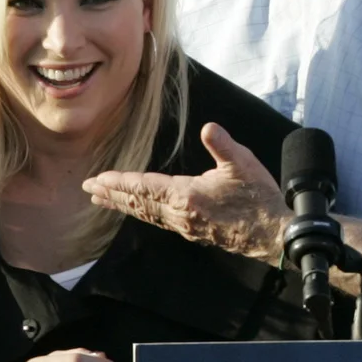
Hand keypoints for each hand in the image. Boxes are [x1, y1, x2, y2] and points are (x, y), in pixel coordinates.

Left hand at [82, 123, 289, 262]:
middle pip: (138, 203)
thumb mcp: (244, 165)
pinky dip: (141, 213)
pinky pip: (158, 221)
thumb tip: (208, 127)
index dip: (121, 181)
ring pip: (146, 214)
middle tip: (89, 189)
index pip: (145, 187)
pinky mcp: (193, 231)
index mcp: (187, 196)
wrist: (272, 234)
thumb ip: (223, 145)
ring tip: (103, 199)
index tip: (99, 179)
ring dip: (123, 205)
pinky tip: (137, 210)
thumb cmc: (258, 198)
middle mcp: (180, 214)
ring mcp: (185, 225)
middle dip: (113, 194)